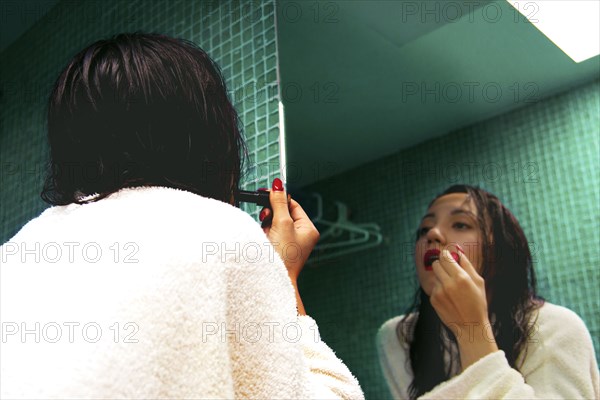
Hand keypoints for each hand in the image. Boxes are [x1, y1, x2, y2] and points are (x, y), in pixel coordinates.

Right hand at [260, 178, 319, 280]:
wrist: (273, 280)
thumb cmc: (283, 256)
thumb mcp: (282, 223)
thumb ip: (279, 202)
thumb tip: (278, 184)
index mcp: (308, 229)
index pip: (293, 205)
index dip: (280, 198)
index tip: (266, 193)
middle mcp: (300, 236)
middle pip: (282, 213)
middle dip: (271, 214)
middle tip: (266, 217)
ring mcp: (289, 243)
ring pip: (273, 223)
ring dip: (266, 225)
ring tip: (266, 234)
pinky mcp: (278, 249)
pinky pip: (269, 234)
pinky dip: (264, 234)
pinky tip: (264, 240)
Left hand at [430, 246, 497, 368]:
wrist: (471, 326)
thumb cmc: (478, 303)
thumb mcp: (479, 282)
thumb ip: (467, 265)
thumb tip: (458, 251)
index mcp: (461, 277)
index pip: (445, 257)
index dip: (446, 255)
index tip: (449, 257)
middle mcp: (448, 284)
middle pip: (436, 264)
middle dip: (442, 264)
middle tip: (449, 271)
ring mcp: (439, 292)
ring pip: (435, 276)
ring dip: (441, 278)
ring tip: (452, 289)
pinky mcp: (433, 300)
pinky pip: (434, 287)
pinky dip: (440, 289)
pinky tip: (449, 298)